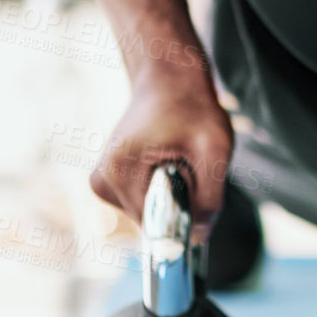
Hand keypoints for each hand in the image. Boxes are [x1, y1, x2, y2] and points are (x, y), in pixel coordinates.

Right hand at [89, 78, 233, 243]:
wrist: (170, 78)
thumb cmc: (192, 106)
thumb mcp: (214, 149)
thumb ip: (209, 198)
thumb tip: (197, 238)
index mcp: (118, 170)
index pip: (154, 224)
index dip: (183, 216)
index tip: (198, 193)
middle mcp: (102, 179)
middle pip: (151, 219)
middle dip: (178, 200)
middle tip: (190, 162)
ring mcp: (102, 180)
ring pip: (148, 211)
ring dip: (171, 194)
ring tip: (178, 156)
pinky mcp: (109, 179)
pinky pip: (143, 201)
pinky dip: (161, 188)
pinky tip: (167, 159)